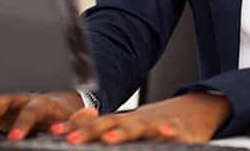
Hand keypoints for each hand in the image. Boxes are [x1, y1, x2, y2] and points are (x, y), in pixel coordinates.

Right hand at [0, 91, 84, 139]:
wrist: (52, 102)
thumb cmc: (61, 115)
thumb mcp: (72, 119)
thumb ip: (78, 120)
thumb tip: (90, 115)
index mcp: (41, 102)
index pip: (32, 110)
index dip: (24, 123)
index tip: (15, 137)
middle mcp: (23, 96)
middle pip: (6, 96)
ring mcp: (8, 97)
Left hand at [52, 92, 230, 143]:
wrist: (193, 111)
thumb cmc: (153, 125)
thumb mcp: (127, 126)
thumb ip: (99, 130)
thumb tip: (63, 132)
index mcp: (124, 122)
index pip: (97, 124)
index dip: (78, 128)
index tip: (56, 134)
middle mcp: (139, 121)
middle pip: (114, 123)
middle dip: (93, 131)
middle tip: (74, 139)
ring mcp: (159, 124)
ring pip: (141, 127)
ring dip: (125, 131)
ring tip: (110, 138)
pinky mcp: (182, 132)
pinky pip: (176, 133)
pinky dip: (171, 133)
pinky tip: (168, 134)